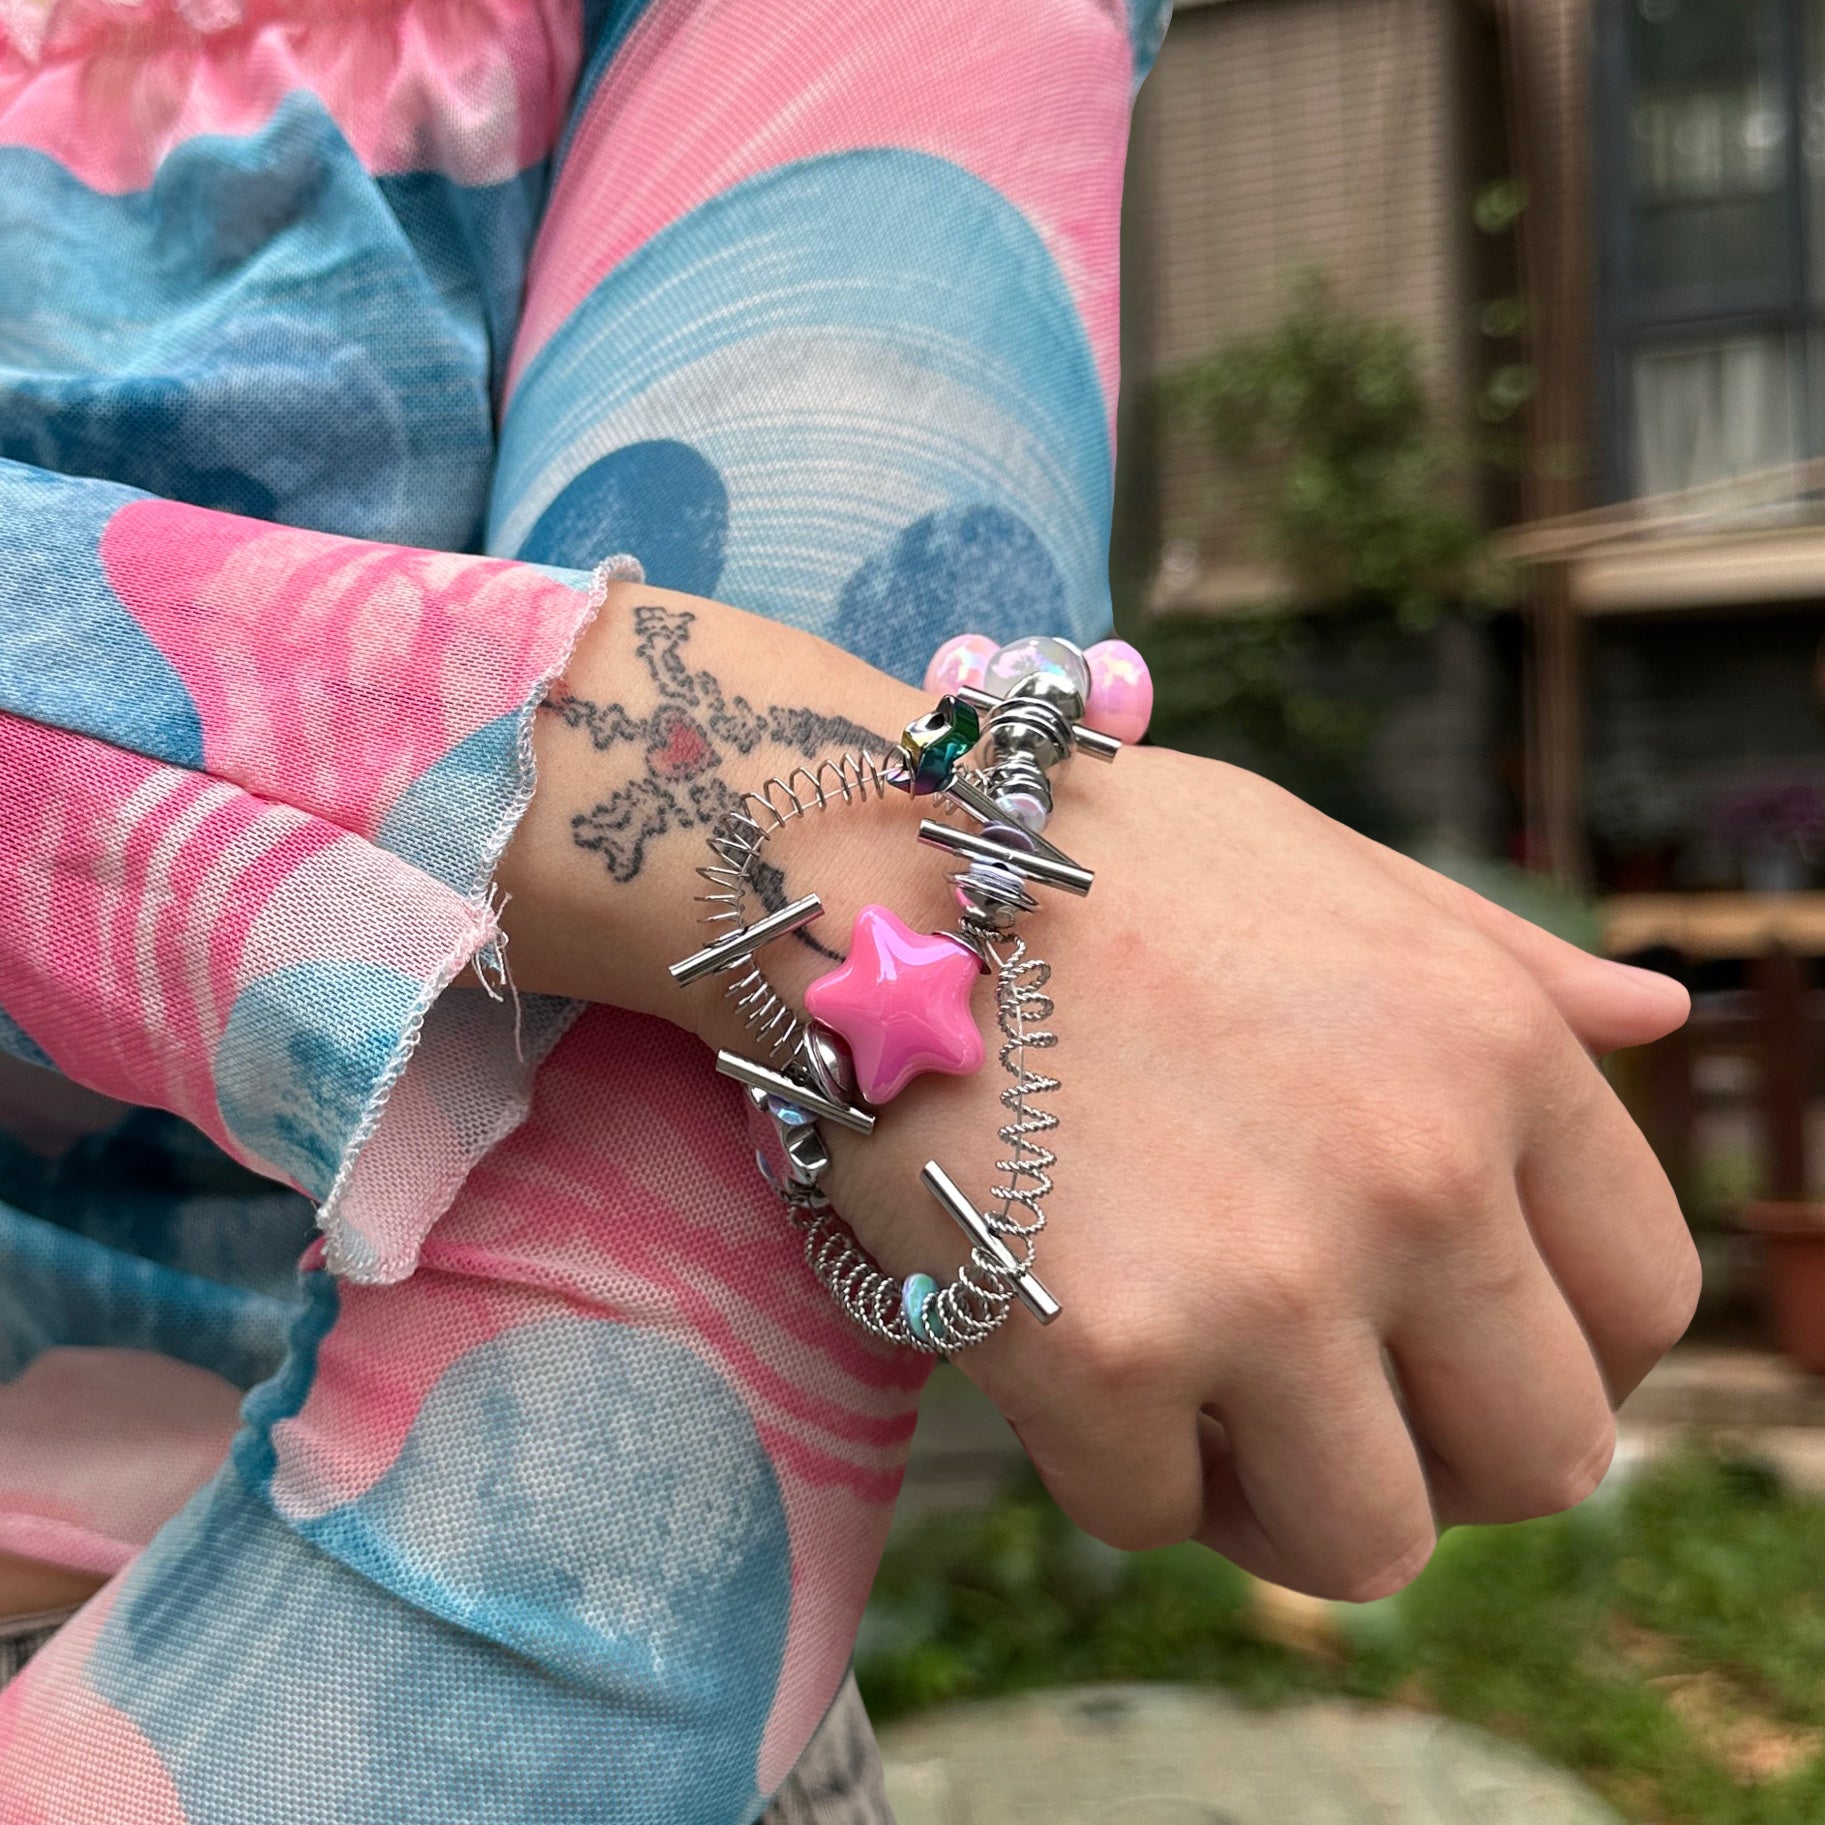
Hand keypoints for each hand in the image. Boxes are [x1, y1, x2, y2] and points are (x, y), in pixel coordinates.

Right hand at [811, 749, 1696, 1597]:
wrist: (867, 864)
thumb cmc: (1105, 864)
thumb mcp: (1331, 866)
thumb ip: (1506, 961)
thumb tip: (1659, 1022)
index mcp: (1491, 1052)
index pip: (1644, 1302)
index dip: (1565, 1351)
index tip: (1463, 1349)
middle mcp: (1413, 1176)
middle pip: (1540, 1459)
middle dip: (1442, 1456)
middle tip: (1332, 1399)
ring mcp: (1261, 1279)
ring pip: (1368, 1544)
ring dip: (1286, 1500)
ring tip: (1203, 1405)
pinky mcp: (1098, 1355)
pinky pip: (1155, 1518)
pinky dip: (1116, 1465)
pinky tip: (1069, 1353)